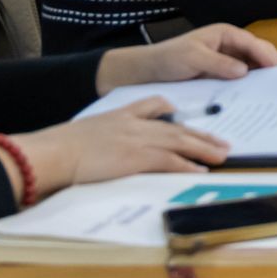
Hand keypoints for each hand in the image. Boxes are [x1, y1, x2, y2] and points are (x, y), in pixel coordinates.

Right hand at [14, 97, 231, 199]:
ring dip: (203, 149)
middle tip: (222, 143)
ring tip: (222, 154)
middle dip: (202, 135)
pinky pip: (170, 161)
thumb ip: (106, 131)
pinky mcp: (137, 158)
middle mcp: (136, 125)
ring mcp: (138, 140)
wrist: (54, 152)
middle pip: (177, 127)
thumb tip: (111, 146)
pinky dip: (188, 165)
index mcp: (123, 115)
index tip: (190, 122)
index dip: (176, 116)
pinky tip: (201, 169)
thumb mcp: (89, 129)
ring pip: (180, 142)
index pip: (157, 108)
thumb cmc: (62, 146)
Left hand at [95, 23, 276, 94]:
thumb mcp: (193, 58)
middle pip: (257, 55)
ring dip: (258, 80)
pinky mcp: (220, 76)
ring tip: (266, 95)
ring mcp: (226, 62)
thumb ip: (219, 63)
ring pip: (250, 69)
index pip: (253, 43)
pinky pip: (238, 81)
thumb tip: (244, 71)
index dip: (267, 56)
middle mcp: (229, 47)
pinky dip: (245, 88)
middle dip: (268, 67)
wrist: (145, 72)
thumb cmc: (167, 58)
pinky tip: (248, 100)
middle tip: (276, 86)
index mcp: (225, 34)